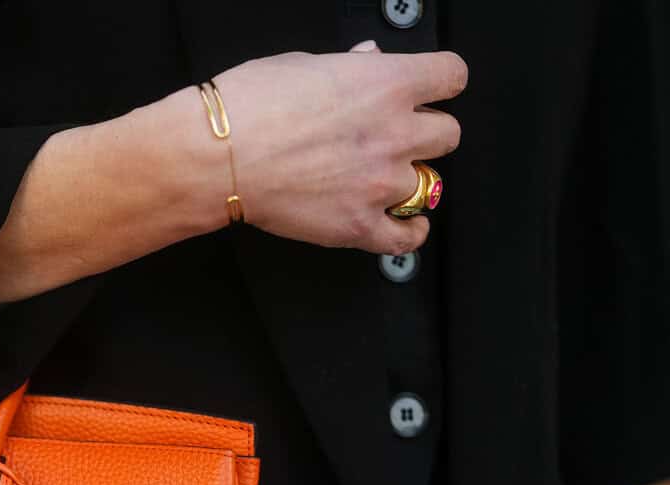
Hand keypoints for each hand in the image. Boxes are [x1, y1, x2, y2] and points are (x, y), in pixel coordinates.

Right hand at [208, 42, 466, 253]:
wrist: (217, 156)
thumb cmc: (249, 107)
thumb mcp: (303, 64)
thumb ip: (348, 66)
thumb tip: (367, 63)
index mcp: (388, 83)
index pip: (451, 77)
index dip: (440, 84)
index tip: (432, 92)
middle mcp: (395, 133)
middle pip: (447, 134)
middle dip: (424, 134)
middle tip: (397, 137)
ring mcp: (381, 183)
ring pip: (430, 184)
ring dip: (408, 180)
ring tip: (382, 179)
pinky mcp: (359, 224)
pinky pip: (407, 236)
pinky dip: (410, 232)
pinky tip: (403, 224)